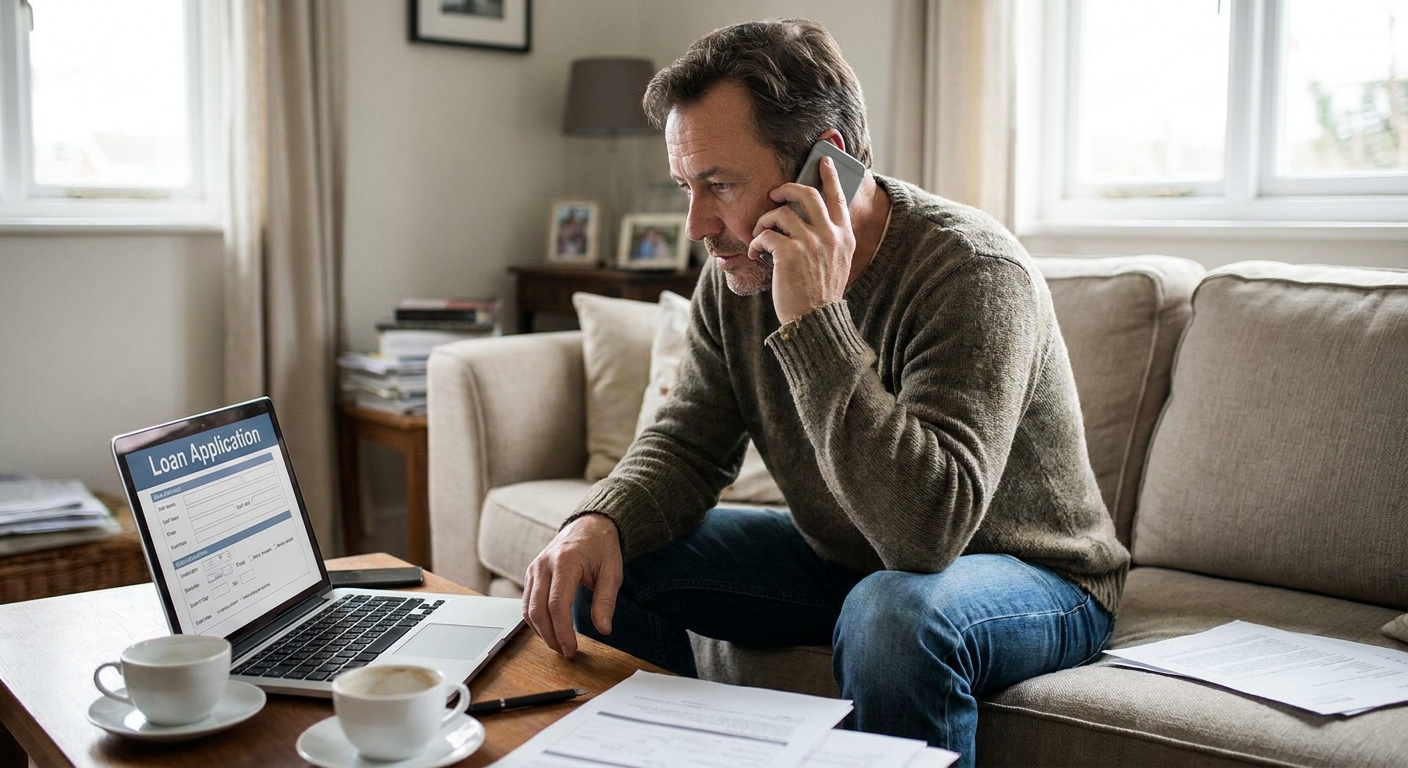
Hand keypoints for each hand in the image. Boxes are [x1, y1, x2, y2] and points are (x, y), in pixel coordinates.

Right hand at [522, 513, 622, 658]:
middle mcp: (544, 564)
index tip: (572, 649)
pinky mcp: (531, 573)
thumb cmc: (602, 547)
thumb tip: (604, 630)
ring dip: (541, 631)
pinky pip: (527, 602)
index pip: (557, 604)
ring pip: (528, 608)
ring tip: (559, 645)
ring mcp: (534, 568)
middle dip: (550, 636)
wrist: (589, 524)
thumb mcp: (612, 572)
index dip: (562, 631)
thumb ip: (606, 601)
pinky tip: (550, 630)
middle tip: (565, 652)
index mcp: (565, 561)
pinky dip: (535, 620)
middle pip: (538, 610)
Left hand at [747, 156, 855, 323]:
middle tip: (774, 193)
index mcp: (844, 237)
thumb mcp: (835, 263)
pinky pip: (765, 235)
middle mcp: (830, 236)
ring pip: (780, 213)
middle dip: (786, 188)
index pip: (838, 197)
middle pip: (807, 194)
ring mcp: (811, 244)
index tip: (823, 160)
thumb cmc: (819, 295)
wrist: (815, 323)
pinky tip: (755, 255)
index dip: (829, 175)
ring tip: (760, 235)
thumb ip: (828, 240)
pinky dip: (755, 243)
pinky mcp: (789, 254)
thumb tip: (806, 218)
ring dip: (764, 221)